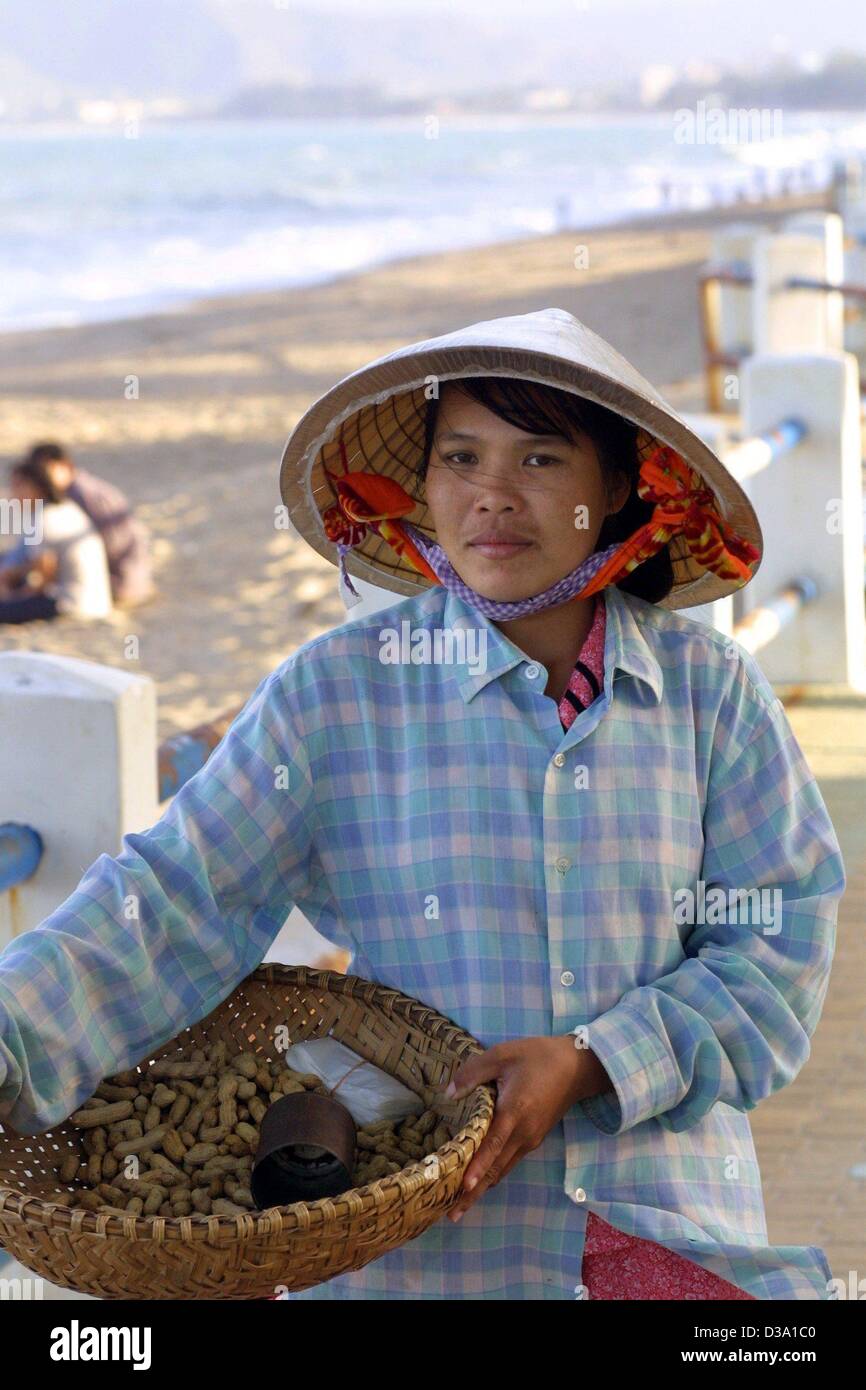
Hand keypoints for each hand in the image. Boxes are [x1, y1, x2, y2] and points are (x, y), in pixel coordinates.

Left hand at [438, 1035, 611, 1222]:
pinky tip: (481, 1180)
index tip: (464, 1187)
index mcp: (514, 1112)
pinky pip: (510, 1162)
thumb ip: (473, 1073)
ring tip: (461, 1205)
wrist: (576, 1066)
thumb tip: (448, 1093)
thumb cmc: (538, 1056)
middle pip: (495, 1168)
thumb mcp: (503, 1054)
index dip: (478, 1167)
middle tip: (452, 1214)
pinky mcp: (534, 1139)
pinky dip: (493, 1174)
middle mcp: (523, 1133)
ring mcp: (531, 1139)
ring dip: (482, 1187)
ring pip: (502, 1169)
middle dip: (474, 1192)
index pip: (493, 1145)